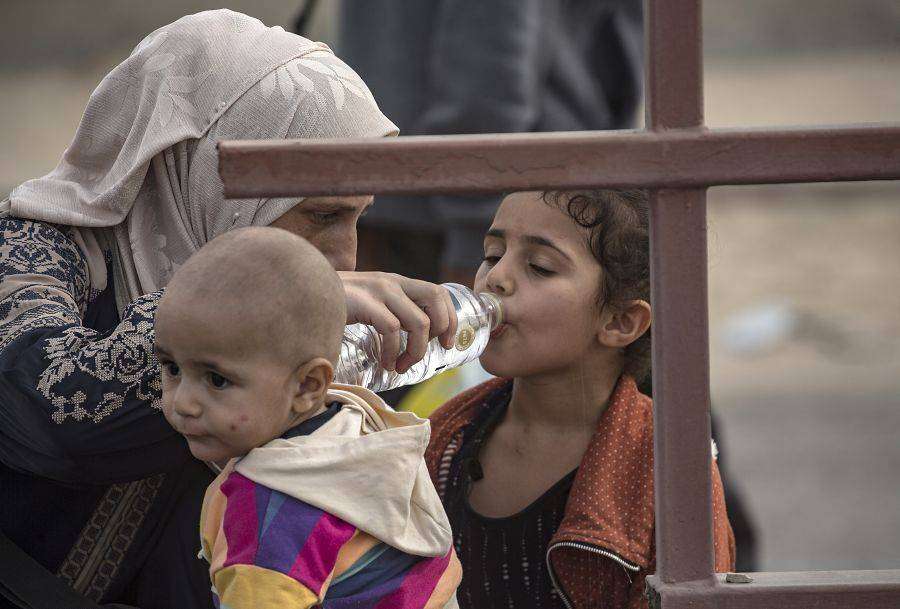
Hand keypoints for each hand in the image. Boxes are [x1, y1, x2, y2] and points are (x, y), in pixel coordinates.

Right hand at [338, 272, 457, 373]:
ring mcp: (378, 291)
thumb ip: (385, 316)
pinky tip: (385, 363)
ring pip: (419, 322)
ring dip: (416, 350)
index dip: (450, 318)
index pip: (437, 292)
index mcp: (395, 283)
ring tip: (400, 365)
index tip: (447, 342)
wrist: (299, 294)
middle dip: (443, 328)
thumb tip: (407, 348)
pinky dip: (393, 352)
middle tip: (431, 353)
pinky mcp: (363, 302)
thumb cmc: (332, 308)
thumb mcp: (367, 308)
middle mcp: (390, 282)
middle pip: (436, 297)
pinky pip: (393, 330)